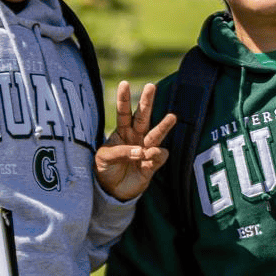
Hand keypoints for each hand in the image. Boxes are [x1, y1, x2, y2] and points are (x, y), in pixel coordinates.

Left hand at [95, 82, 175, 202]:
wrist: (112, 191)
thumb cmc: (105, 170)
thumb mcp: (104, 158)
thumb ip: (120, 152)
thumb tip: (141, 151)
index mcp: (121, 132)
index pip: (123, 112)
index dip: (124, 99)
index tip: (124, 83)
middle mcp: (135, 137)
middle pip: (143, 116)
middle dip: (147, 102)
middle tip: (151, 86)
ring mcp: (145, 149)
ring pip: (156, 134)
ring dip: (163, 126)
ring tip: (172, 117)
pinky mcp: (152, 164)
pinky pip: (159, 156)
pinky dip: (157, 155)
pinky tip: (150, 157)